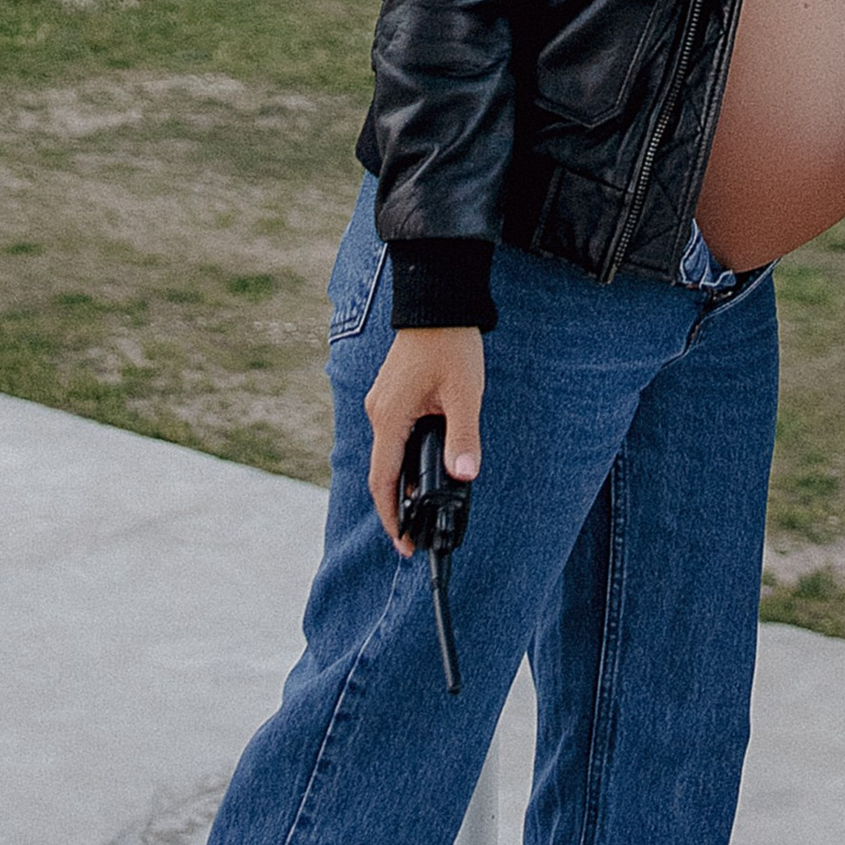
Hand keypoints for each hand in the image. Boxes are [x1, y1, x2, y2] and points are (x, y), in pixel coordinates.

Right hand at [365, 326, 484, 546]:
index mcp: (390, 417)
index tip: (403, 543)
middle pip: (382, 471)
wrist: (437, 301)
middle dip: (396, 505)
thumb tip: (465, 474)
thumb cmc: (451, 345)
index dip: (392, 516)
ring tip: (423, 504)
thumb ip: (463, 436)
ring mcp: (382, 402)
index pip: (384, 481)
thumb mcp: (464, 393)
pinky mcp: (391, 394)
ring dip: (401, 480)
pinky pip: (392, 435)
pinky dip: (403, 457)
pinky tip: (424, 463)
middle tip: (416, 531)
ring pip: (387, 453)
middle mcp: (379, 412)